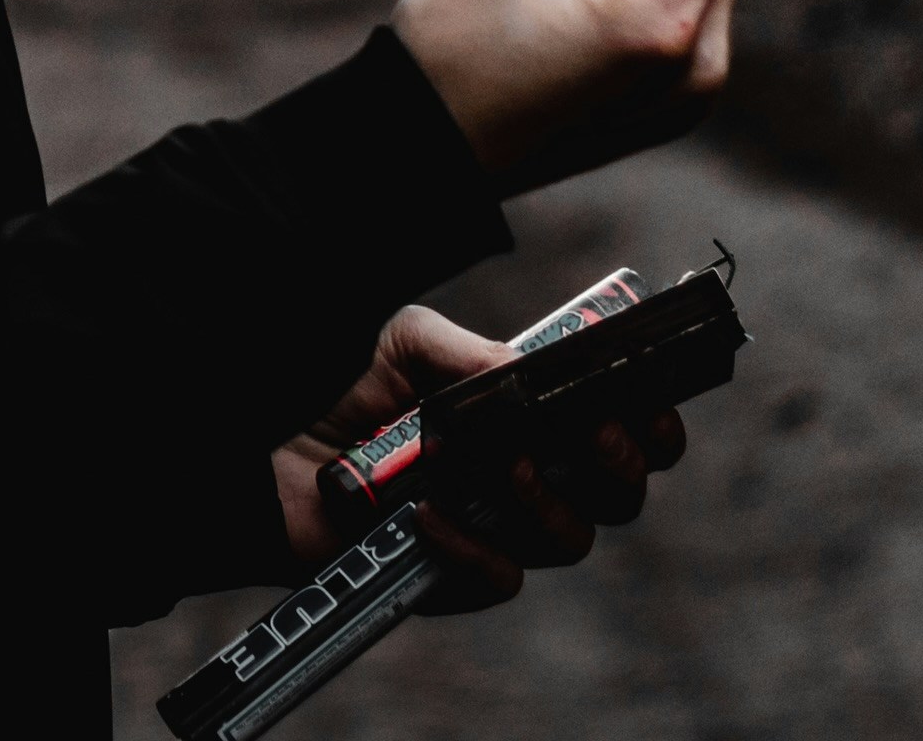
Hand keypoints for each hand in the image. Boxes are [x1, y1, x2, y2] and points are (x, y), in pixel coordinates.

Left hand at [274, 301, 691, 609]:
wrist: (269, 448)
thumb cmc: (344, 388)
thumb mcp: (408, 343)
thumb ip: (472, 352)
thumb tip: (531, 372)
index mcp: (533, 418)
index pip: (626, 432)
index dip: (654, 427)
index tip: (648, 407)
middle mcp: (529, 477)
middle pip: (621, 495)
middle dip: (620, 466)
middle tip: (590, 435)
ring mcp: (498, 530)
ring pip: (572, 539)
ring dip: (548, 503)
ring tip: (502, 466)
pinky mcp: (456, 575)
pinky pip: (501, 578)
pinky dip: (474, 549)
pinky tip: (431, 514)